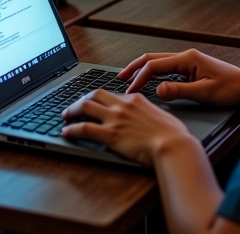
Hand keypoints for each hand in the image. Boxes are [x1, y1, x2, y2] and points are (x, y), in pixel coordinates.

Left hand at [61, 89, 190, 166]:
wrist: (173, 146)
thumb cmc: (174, 136)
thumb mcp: (161, 116)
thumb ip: (150, 113)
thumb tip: (148, 117)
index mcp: (135, 99)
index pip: (111, 94)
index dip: (99, 99)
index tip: (94, 102)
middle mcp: (122, 105)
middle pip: (94, 95)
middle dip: (81, 99)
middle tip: (74, 106)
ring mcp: (115, 118)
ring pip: (85, 107)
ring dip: (72, 110)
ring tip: (65, 116)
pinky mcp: (110, 134)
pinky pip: (84, 128)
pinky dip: (72, 129)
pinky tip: (66, 132)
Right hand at [117, 49, 239, 108]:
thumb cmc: (232, 89)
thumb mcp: (205, 93)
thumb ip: (180, 91)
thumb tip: (158, 90)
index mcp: (187, 58)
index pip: (155, 65)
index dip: (140, 77)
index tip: (131, 91)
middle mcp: (185, 56)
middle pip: (152, 58)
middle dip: (134, 67)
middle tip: (120, 78)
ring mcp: (188, 61)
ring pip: (158, 62)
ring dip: (143, 69)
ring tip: (129, 79)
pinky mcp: (191, 68)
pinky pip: (166, 68)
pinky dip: (154, 73)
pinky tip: (149, 82)